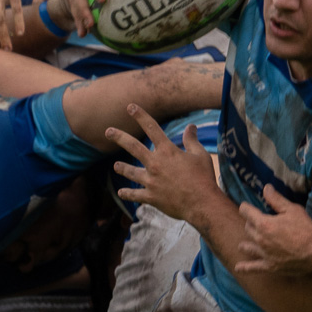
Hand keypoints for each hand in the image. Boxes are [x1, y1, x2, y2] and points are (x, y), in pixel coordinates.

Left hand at [108, 107, 223, 224]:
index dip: (140, 116)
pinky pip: (135, 195)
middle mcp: (155, 164)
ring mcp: (151, 181)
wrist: (202, 203)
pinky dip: (127, 194)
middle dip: (119, 137)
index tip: (130, 107)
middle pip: (133, 147)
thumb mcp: (201, 155)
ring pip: (130, 172)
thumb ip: (192, 140)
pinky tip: (121, 192)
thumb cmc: (204, 178)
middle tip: (108, 131)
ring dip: (122, 167)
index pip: (152, 128)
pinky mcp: (151, 197)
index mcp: (167, 151)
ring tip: (116, 166)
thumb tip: (190, 126)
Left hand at [234, 185, 311, 276]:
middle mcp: (260, 239)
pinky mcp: (270, 266)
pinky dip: (245, 268)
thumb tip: (265, 188)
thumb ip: (276, 199)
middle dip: (250, 223)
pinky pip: (253, 268)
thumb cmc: (306, 228)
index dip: (246, 207)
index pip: (246, 211)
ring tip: (244, 244)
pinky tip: (238, 268)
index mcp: (263, 224)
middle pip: (247, 228)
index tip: (246, 206)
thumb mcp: (292, 209)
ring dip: (246, 243)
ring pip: (247, 246)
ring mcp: (264, 254)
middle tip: (256, 221)